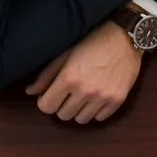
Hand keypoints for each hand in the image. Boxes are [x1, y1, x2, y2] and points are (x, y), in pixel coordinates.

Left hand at [26, 22, 141, 122]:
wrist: (125, 37)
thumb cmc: (93, 42)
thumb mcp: (65, 54)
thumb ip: (46, 75)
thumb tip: (31, 92)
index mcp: (68, 78)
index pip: (46, 107)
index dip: (46, 101)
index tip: (51, 94)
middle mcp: (85, 91)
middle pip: (63, 115)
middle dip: (62, 105)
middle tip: (69, 93)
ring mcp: (103, 97)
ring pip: (81, 119)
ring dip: (79, 110)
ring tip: (83, 96)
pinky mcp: (118, 99)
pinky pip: (100, 118)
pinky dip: (96, 111)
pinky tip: (97, 98)